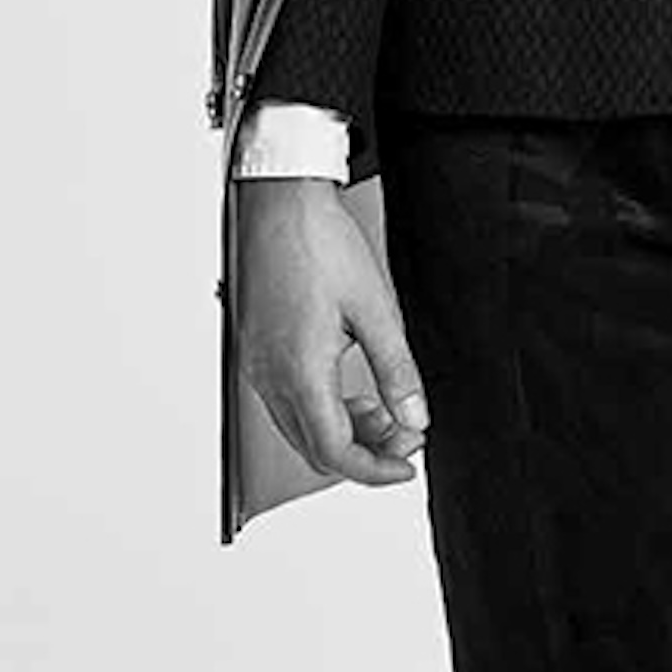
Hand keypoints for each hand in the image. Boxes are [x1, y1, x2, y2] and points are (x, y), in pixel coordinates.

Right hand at [233, 176, 428, 486]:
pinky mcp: (257, 348)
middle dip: (366, 450)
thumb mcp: (375, 307)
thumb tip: (414, 417)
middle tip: (406, 432)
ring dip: (344, 429)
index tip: (406, 465)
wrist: (280, 201)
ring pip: (300, 427)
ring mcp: (258, 364)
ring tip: (386, 409)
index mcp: (299, 372)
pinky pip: (288, 401)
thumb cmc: (320, 242)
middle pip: (315, 446)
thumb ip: (396, 369)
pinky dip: (323, 407)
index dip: (375, 469)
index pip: (335, 451)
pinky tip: (350, 388)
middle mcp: (270, 376)